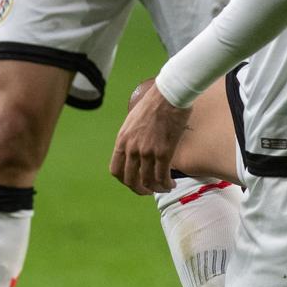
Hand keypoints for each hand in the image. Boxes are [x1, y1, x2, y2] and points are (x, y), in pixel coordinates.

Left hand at [110, 77, 191, 195]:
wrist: (169, 95)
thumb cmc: (154, 104)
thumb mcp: (133, 121)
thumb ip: (132, 138)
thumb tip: (137, 151)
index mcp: (122, 140)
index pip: (115, 170)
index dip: (124, 181)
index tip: (134, 183)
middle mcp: (132, 148)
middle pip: (130, 180)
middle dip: (140, 190)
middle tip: (149, 191)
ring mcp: (147, 151)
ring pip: (148, 181)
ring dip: (156, 188)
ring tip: (164, 187)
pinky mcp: (164, 152)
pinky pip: (162, 176)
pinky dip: (166, 184)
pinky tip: (171, 183)